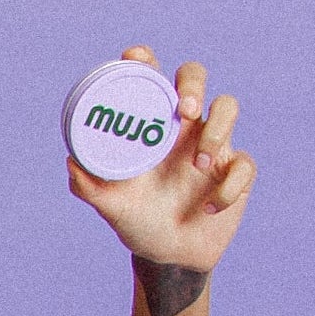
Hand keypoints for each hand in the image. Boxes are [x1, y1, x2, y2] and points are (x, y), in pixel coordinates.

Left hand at [69, 46, 256, 271]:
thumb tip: (70, 162)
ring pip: (228, 106)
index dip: (145, 60)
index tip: (136, 58)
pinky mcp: (235, 172)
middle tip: (184, 111)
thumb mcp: (111, 206)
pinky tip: (208, 206)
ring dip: (217, 129)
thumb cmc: (137, 223)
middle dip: (192, 84)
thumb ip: (89, 188)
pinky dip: (229, 186)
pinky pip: (244, 165)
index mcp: (150, 126)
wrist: (168, 257)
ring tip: (198, 162)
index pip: (150, 79)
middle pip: (194, 77)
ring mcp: (212, 144)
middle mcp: (181, 127)